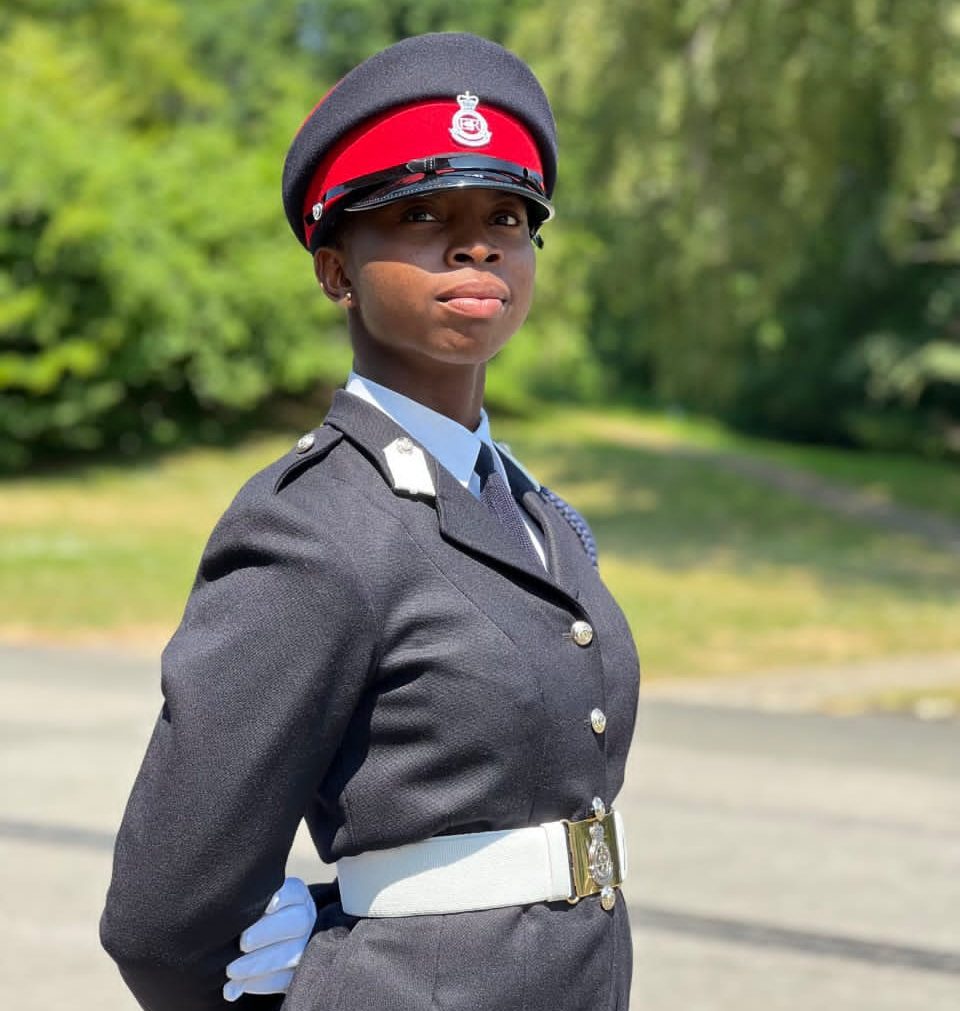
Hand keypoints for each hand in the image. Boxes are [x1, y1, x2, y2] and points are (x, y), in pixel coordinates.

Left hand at [223, 877, 316, 1001]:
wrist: (270, 942)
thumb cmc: (255, 919)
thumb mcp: (254, 908)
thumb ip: (246, 910)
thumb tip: (225, 919)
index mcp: (297, 897)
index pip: (295, 892)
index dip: (283, 897)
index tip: (267, 907)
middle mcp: (307, 918)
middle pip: (298, 921)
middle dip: (268, 932)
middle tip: (242, 943)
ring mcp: (307, 946)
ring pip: (294, 953)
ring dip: (260, 963)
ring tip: (232, 971)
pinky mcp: (299, 972)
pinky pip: (286, 979)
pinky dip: (262, 984)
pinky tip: (240, 985)